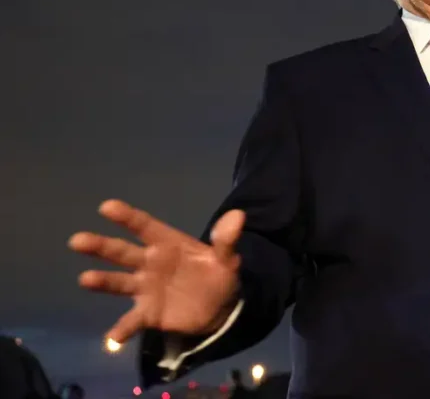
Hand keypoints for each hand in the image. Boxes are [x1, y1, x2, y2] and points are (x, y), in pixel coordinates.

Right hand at [68, 200, 243, 342]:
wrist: (220, 307)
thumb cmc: (217, 274)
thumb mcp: (226, 258)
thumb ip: (227, 240)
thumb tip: (238, 216)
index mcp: (167, 243)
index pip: (144, 227)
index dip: (127, 217)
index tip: (106, 207)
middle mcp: (150, 263)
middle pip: (122, 253)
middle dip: (100, 246)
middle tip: (77, 241)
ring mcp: (145, 288)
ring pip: (119, 283)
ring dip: (102, 282)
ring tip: (86, 280)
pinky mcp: (148, 313)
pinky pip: (132, 321)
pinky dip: (122, 329)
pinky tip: (112, 337)